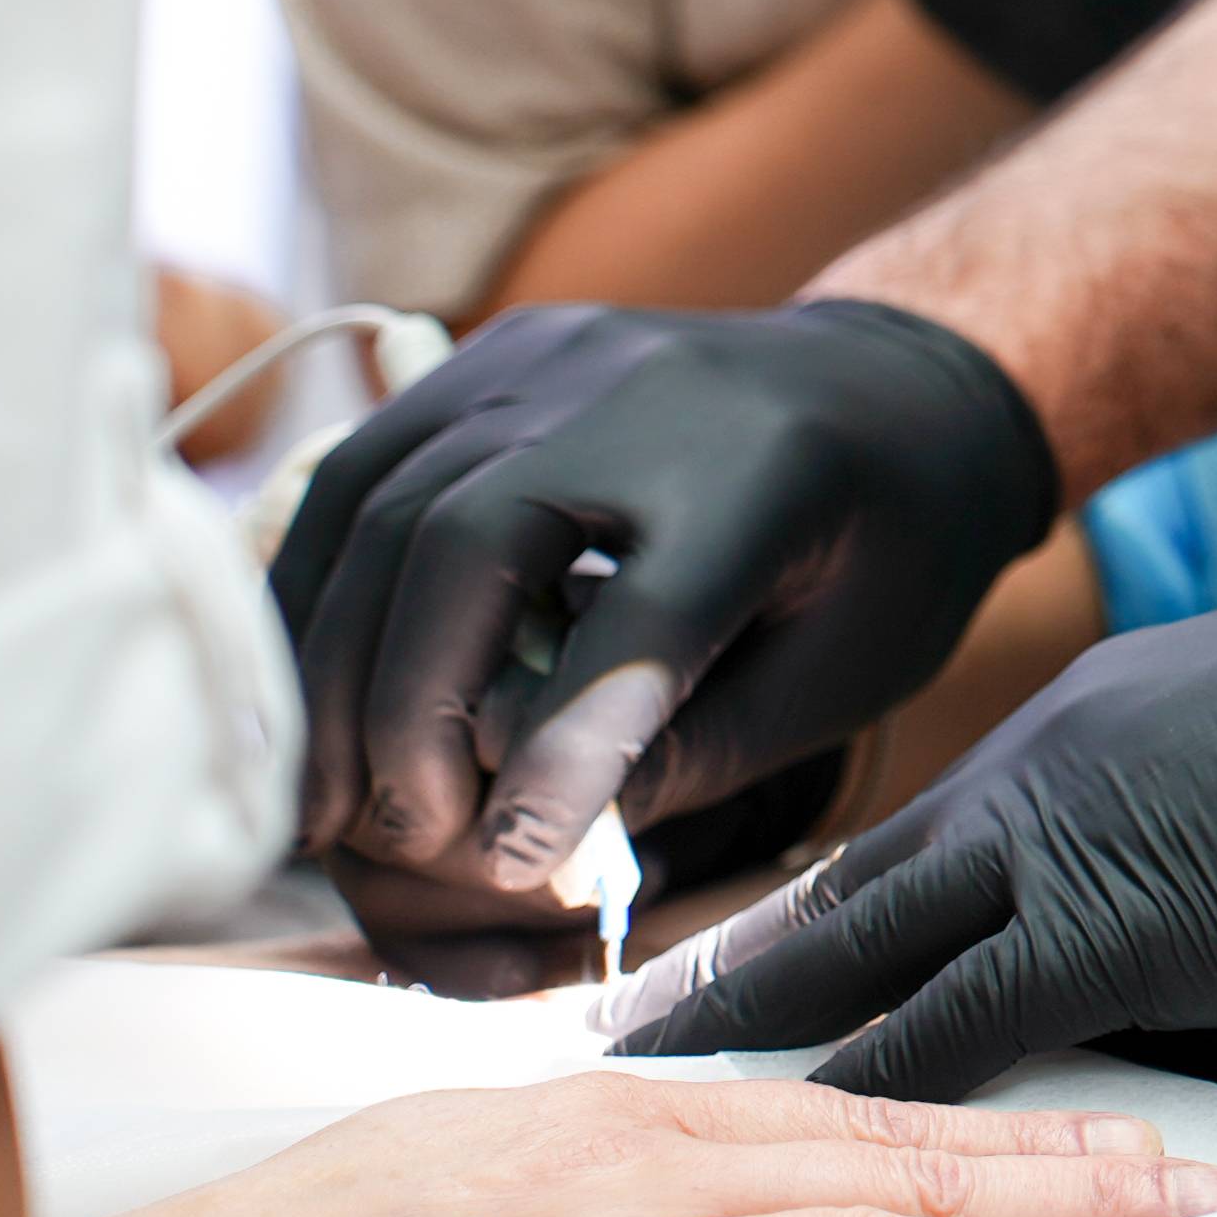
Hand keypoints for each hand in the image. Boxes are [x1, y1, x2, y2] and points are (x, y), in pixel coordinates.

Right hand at [44, 1072, 1216, 1216]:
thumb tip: (797, 1149)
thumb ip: (654, 1146)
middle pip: (901, 1197)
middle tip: (1205, 1202)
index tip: (1146, 1157)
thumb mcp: (511, 1147)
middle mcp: (646, 1204)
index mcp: (636, 1133)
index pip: (879, 1129)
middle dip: (1067, 1202)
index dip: (1025, 1143)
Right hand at [270, 300, 1059, 883]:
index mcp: (773, 470)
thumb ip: (696, 750)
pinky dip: (317, 587)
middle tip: (401, 837)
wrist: (902, 384)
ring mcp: (557, 353)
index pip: (646, 615)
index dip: (563, 745)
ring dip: (333, 662)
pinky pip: (364, 467)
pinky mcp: (499, 354)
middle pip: (467, 540)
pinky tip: (314, 697)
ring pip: (384, 501)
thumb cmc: (890, 550)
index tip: (508, 863)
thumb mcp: (845, 670)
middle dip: (407, 707)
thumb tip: (528, 835)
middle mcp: (648, 388)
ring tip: (325, 799)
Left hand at [615, 531, 1216, 1101]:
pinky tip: (770, 1137)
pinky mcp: (1121, 924)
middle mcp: (1054, 768)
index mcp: (1101, 724)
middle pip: (856, 887)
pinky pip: (943, 1027)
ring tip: (630, 1086)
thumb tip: (1204, 910)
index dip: (830, 907)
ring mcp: (1074, 838)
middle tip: (616, 1027)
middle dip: (736, 965)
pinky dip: (848, 1087)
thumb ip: (1210, 824)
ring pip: (858, 948)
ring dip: (747, 1024)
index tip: (742, 954)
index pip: (928, 837)